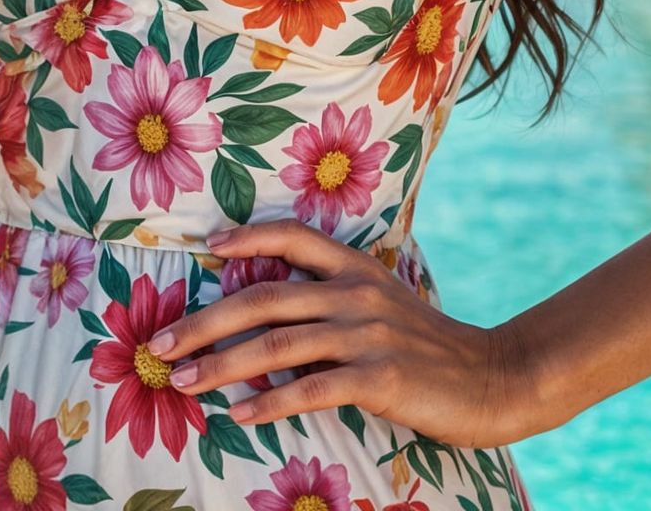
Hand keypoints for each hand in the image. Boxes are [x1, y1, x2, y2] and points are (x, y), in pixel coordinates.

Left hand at [149, 218, 530, 445]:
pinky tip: (240, 414)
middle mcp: (355, 292)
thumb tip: (268, 319)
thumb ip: (332, 303)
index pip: (291, 237)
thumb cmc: (427, 347)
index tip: (206, 248)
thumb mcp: (381, 306)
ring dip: (220, 365)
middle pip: (263, 298)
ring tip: (182, 380)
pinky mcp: (377, 378)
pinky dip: (268, 403)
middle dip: (203, 321)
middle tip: (159, 343)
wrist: (491, 378)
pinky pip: (309, 390)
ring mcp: (366, 333)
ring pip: (275, 345)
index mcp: (355, 267)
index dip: (246, 237)